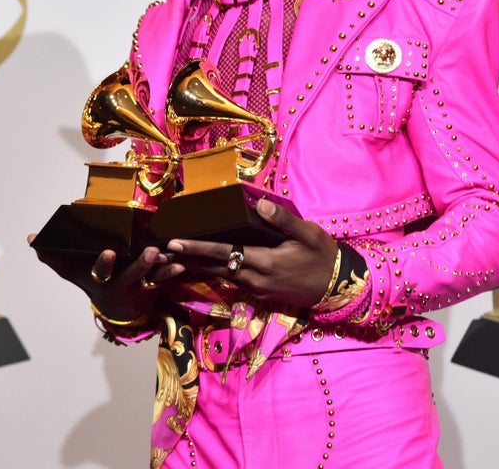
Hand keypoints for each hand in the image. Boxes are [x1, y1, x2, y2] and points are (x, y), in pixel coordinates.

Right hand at [27, 237, 183, 322]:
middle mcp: (117, 284)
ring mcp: (135, 287)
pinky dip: (171, 272)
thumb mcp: (72, 272)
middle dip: (139, 264)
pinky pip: (162, 281)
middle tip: (151, 252)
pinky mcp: (150, 287)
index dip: (103, 263)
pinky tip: (180, 264)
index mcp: (98, 278)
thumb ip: (53, 256)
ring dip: (159, 267)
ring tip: (168, 255)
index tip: (109, 251)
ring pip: (148, 278)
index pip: (98, 270)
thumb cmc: (92, 281)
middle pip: (129, 275)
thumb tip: (31, 239)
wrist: (116, 310)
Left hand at [165, 199, 337, 307]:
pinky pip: (231, 282)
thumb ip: (283, 220)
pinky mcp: (260, 293)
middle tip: (162, 252)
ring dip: (198, 268)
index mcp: (265, 262)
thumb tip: (259, 204)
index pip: (224, 252)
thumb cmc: (323, 256)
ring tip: (175, 259)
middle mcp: (256, 279)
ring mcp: (257, 289)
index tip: (176, 243)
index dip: (198, 248)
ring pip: (220, 277)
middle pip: (214, 268)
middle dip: (188, 260)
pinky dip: (214, 274)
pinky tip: (203, 267)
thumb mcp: (309, 234)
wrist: (336, 287)